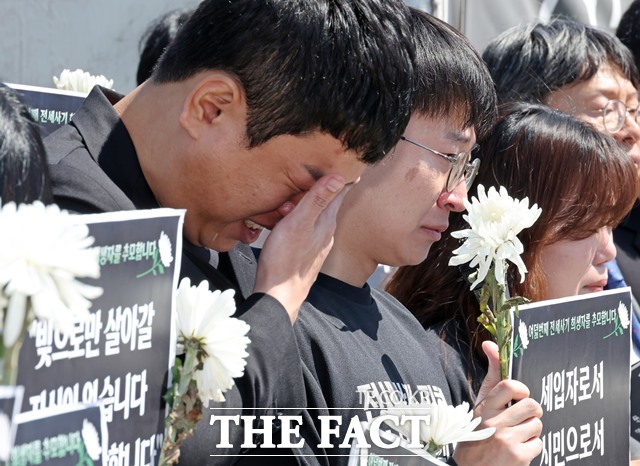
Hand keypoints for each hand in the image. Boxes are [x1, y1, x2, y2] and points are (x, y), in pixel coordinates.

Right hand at [253, 174, 348, 321]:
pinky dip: (300, 218)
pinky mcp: (305, 253)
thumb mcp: (298, 223)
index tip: (347, 158)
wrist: (278, 297)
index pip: (340, 191)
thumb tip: (339, 177)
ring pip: (316, 215)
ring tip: (294, 194)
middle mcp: (326, 233)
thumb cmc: (284, 261)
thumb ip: (316, 200)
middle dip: (321, 186)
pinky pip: (306, 228)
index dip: (342, 174)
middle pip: (328, 202)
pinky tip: (287, 219)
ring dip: (307, 203)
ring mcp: (316, 244)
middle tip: (314, 170)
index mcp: (326, 222)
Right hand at [452, 341, 542, 465]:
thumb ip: (491, 374)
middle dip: (530, 413)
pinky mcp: (518, 457)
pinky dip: (531, 447)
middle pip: (532, 406)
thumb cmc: (477, 432)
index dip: (521, 390)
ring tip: (515, 436)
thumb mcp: (480, 404)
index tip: (518, 396)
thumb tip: (489, 343)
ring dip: (530, 431)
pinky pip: (539, 444)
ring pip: (537, 425)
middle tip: (519, 418)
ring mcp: (507, 441)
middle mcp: (495, 423)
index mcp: (485, 407)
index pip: (511, 386)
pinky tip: (517, 450)